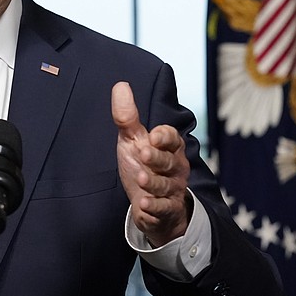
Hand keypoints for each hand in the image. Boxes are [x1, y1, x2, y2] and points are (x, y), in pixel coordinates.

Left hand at [111, 81, 191, 246]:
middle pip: (169, 162)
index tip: (153, 135)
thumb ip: (128, 117)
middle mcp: (175, 168)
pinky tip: (144, 205)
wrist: (149, 203)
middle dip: (157, 158)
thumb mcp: (132, 141)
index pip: (172, 138)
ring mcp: (173, 190)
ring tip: (141, 179)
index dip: (164, 136)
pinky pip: (164, 209)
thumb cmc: (142, 165)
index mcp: (169, 148)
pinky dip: (154, 208)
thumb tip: (120, 85)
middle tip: (143, 153)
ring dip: (154, 183)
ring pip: (166, 186)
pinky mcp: (167, 210)